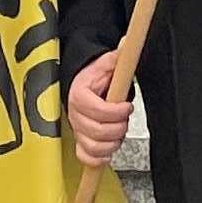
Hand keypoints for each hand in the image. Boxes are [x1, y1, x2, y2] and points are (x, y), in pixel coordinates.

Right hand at [68, 51, 130, 166]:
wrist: (81, 86)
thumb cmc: (94, 79)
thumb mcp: (105, 64)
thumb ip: (116, 57)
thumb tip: (125, 44)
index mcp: (79, 96)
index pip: (98, 111)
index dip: (116, 112)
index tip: (126, 106)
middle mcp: (74, 115)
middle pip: (97, 132)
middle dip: (118, 128)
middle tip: (124, 119)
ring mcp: (76, 131)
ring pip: (94, 148)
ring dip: (112, 143)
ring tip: (118, 132)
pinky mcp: (79, 142)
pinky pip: (86, 158)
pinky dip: (99, 158)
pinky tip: (108, 150)